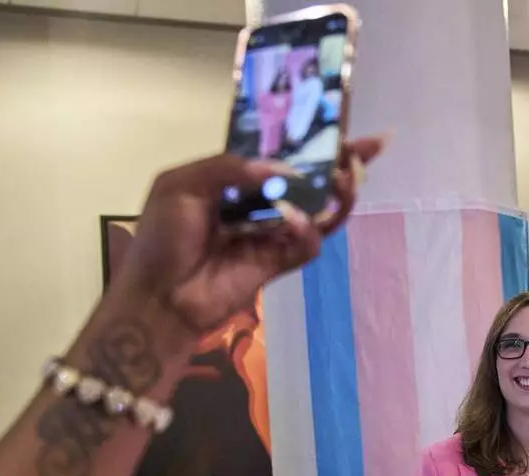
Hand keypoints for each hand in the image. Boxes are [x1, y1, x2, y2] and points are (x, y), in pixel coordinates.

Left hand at [120, 137, 384, 333]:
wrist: (159, 296)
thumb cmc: (162, 238)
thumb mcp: (180, 186)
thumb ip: (227, 168)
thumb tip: (280, 168)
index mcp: (237, 178)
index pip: (283, 153)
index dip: (313, 141)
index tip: (347, 128)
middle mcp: (261, 203)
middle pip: (311, 179)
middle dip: (343, 163)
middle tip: (369, 149)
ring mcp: (273, 234)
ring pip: (319, 211)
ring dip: (338, 195)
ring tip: (346, 181)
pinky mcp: (278, 263)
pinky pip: (306, 244)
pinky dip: (308, 231)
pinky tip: (298, 222)